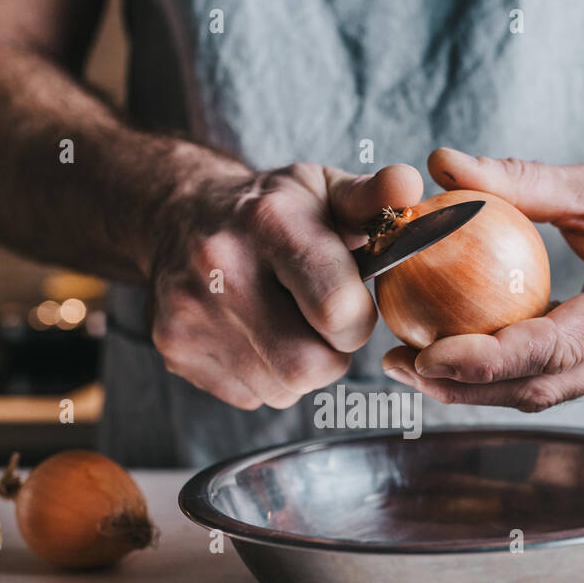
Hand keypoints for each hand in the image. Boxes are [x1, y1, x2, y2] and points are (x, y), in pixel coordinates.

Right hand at [151, 160, 422, 409]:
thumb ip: (373, 199)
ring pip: (281, 390)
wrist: (179, 216)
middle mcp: (220, 267)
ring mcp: (189, 312)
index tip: (350, 304)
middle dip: (331, 355)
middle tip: (323, 324)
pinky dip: (264, 376)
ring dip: (298, 369)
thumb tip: (409, 186)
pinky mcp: (174, 347)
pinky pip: (249, 396)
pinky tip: (252, 334)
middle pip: (309, 366)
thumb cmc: (272, 210)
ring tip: (285, 323)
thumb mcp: (323, 191)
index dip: (357, 320)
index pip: (336, 309)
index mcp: (268, 221)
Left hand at [382, 147, 583, 410]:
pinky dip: (502, 375)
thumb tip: (441, 163)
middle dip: (463, 388)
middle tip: (396, 366)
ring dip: (475, 388)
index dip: (485, 361)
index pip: (554, 349)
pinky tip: (452, 357)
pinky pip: (555, 381)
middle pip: (542, 389)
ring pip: (545, 394)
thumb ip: (521, 179)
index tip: (425, 355)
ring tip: (409, 366)